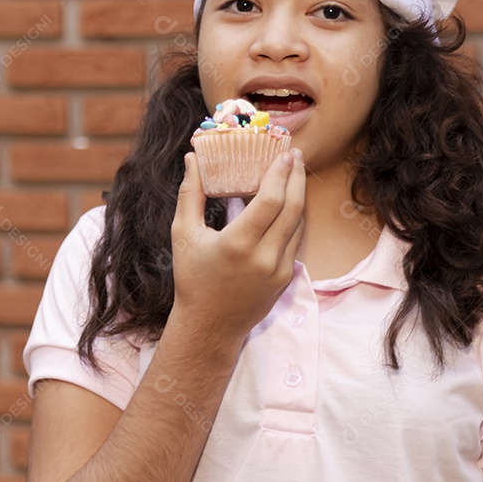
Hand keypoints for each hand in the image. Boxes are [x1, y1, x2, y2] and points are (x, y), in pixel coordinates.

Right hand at [170, 149, 305, 344]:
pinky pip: (295, 241)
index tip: (283, 154)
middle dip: (296, 177)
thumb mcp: (183, 235)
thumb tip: (192, 158)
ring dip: (299, 195)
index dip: (280, 175)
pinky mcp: (286, 279)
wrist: (210, 326)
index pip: (271, 201)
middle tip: (295, 155)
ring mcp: (279, 270)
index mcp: (238, 244)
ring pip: (298, 224)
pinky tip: (290, 202)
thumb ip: (190, 194)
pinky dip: (294, 218)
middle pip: (292, 208)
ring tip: (294, 173)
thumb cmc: (192, 279)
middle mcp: (264, 258)